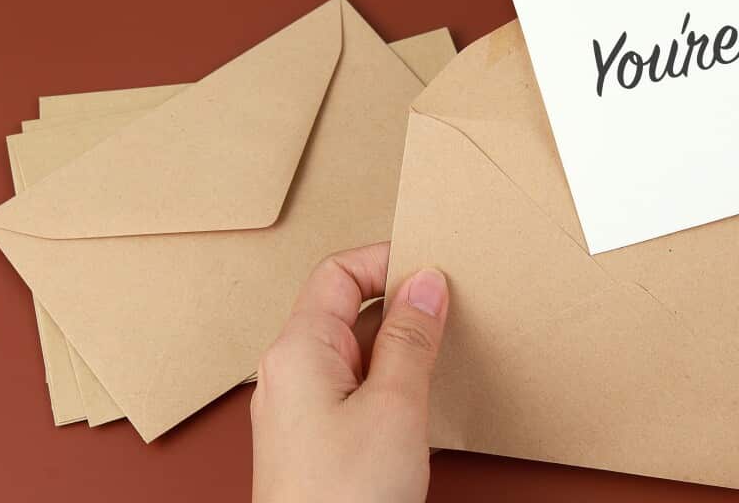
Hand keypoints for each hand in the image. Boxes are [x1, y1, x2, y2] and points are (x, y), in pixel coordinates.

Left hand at [251, 242, 448, 502]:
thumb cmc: (342, 498)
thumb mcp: (393, 405)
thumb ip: (411, 337)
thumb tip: (427, 282)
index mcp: (298, 349)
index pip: (338, 271)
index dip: (387, 260)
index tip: (434, 266)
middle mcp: (289, 372)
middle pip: (344, 307)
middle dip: (399, 300)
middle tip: (448, 306)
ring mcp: (299, 407)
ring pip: (352, 349)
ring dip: (396, 343)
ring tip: (440, 351)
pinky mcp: (314, 440)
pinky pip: (351, 386)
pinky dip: (387, 379)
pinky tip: (419, 397)